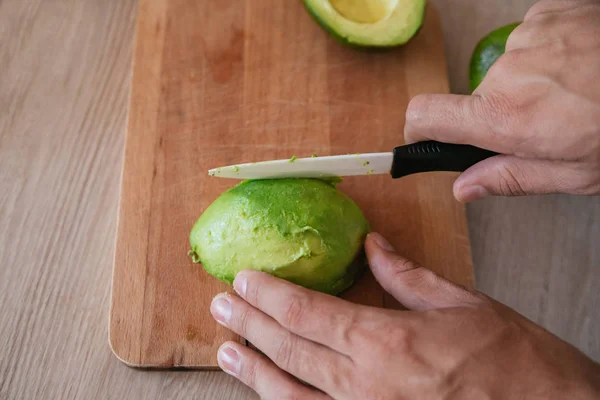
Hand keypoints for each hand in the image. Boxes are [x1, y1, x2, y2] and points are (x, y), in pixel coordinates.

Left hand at [210, 233, 599, 398]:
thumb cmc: (515, 366)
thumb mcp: (462, 305)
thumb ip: (407, 276)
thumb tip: (375, 247)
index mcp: (387, 343)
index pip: (308, 314)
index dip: (270, 295)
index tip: (245, 280)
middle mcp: (366, 386)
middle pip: (291, 350)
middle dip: (251, 325)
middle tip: (221, 306)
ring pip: (292, 393)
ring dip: (254, 371)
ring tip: (226, 352)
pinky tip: (269, 393)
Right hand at [405, 0, 599, 201]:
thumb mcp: (576, 173)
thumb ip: (510, 178)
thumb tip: (464, 188)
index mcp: (508, 119)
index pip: (426, 115)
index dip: (418, 129)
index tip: (425, 136)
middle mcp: (509, 72)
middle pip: (479, 97)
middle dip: (505, 111)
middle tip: (551, 122)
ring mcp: (529, 36)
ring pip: (509, 68)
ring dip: (533, 81)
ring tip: (578, 89)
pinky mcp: (549, 11)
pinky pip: (532, 39)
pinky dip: (550, 53)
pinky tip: (583, 63)